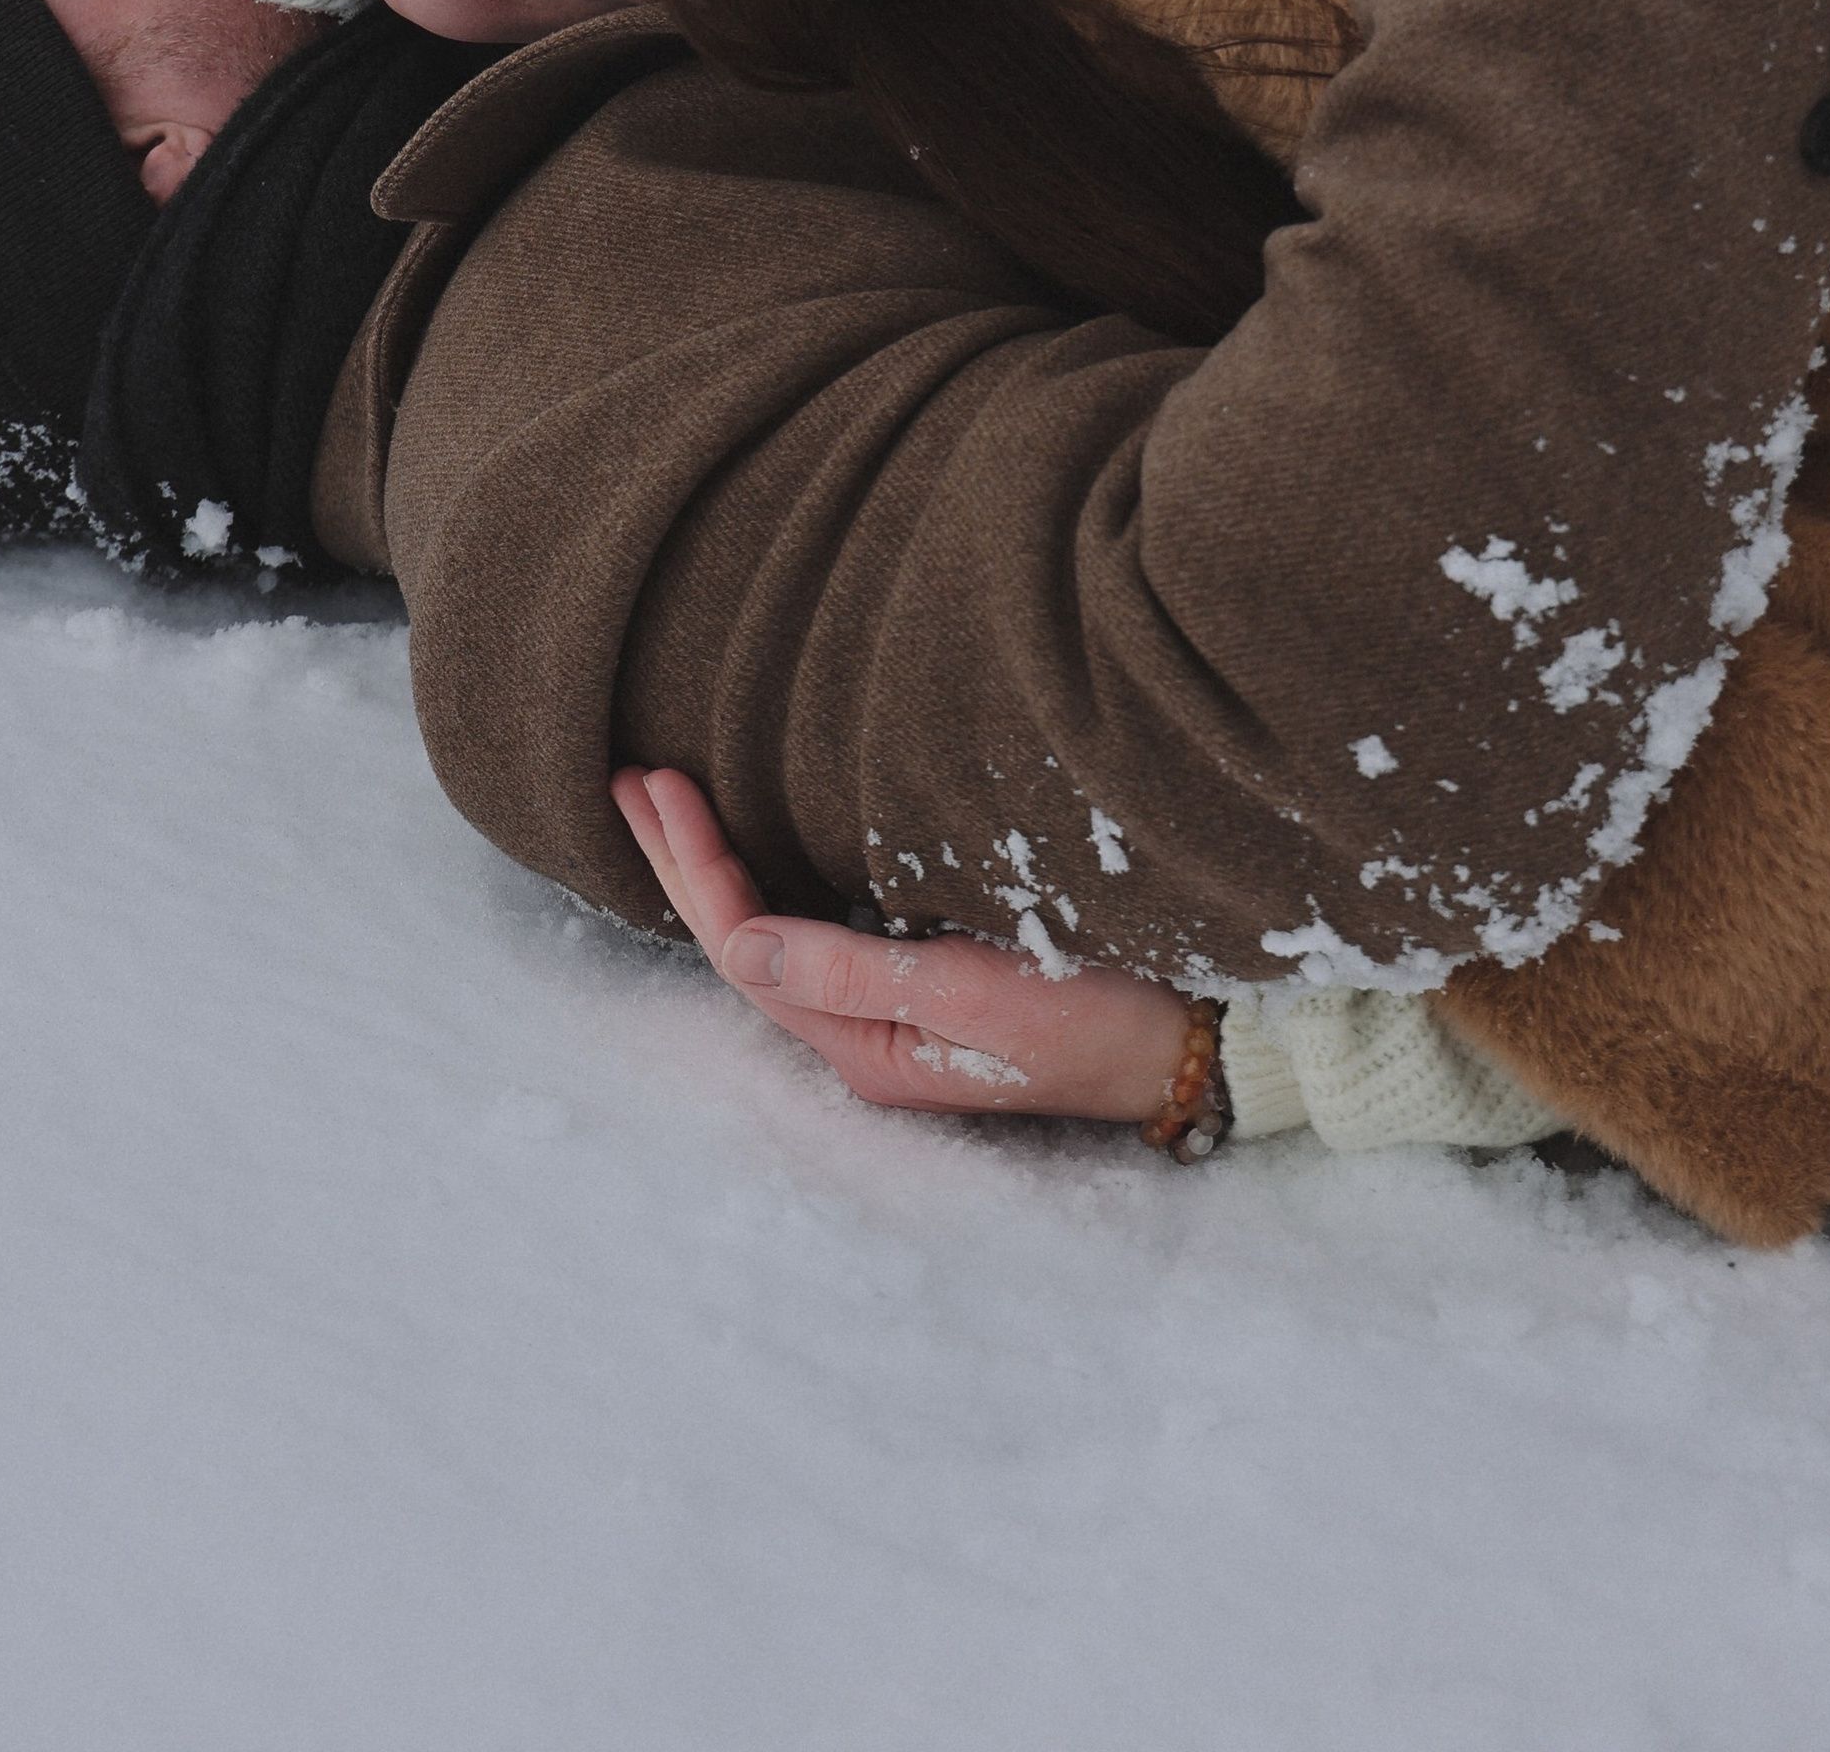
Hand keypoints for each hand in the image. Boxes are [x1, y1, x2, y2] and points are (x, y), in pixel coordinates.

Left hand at [612, 766, 1191, 1121]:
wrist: (1202, 1039)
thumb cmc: (1101, 1015)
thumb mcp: (974, 991)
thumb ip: (854, 971)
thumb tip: (735, 945)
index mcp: (866, 1048)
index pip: (748, 947)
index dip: (697, 864)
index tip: (663, 782)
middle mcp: (868, 1034)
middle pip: (747, 940)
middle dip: (683, 861)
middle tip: (627, 782)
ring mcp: (899, 1009)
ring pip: (779, 930)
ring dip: (720, 865)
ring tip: (667, 803)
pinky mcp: (934, 975)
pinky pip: (826, 922)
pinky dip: (779, 872)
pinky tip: (761, 838)